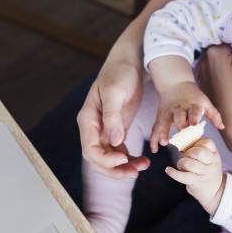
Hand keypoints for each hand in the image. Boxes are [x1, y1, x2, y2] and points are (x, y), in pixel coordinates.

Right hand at [77, 56, 150, 179]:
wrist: (129, 61)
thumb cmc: (119, 73)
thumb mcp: (115, 92)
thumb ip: (112, 117)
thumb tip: (113, 141)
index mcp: (88, 119)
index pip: (90, 150)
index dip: (105, 160)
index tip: (124, 159)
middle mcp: (93, 127)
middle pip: (98, 159)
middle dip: (115, 169)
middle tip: (135, 171)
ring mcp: (104, 130)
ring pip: (109, 158)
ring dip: (124, 166)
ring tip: (143, 166)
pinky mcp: (116, 129)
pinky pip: (119, 151)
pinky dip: (129, 159)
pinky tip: (143, 161)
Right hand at [149, 81, 223, 152]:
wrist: (175, 84)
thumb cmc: (193, 96)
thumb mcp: (205, 102)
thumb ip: (214, 115)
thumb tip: (222, 127)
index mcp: (192, 105)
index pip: (194, 111)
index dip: (194, 117)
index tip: (194, 124)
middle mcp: (179, 109)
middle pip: (178, 116)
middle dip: (179, 124)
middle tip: (180, 134)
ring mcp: (168, 113)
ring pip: (164, 122)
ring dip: (163, 132)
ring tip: (163, 142)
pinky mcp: (160, 116)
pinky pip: (155, 128)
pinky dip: (154, 138)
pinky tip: (154, 149)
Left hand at [165, 138, 224, 213]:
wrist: (215, 191)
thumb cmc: (207, 170)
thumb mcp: (209, 158)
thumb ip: (199, 149)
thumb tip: (180, 141)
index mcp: (214, 154)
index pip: (207, 142)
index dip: (196, 144)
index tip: (193, 148)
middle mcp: (212, 163)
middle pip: (198, 152)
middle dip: (188, 153)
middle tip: (186, 157)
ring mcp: (205, 173)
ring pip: (189, 163)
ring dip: (181, 163)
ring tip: (181, 166)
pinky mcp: (197, 182)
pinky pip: (183, 176)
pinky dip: (173, 172)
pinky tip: (168, 170)